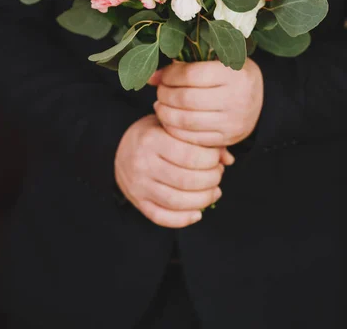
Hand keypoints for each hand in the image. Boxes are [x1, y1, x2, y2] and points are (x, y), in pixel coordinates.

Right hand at [114, 115, 233, 227]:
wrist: (118, 149)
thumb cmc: (153, 134)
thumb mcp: (172, 127)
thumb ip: (200, 139)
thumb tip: (227, 158)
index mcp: (152, 139)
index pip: (190, 155)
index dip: (211, 160)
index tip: (217, 159)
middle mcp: (143, 163)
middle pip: (186, 180)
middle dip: (211, 181)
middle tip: (218, 175)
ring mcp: (139, 185)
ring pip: (176, 202)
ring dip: (202, 200)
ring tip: (214, 192)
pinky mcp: (138, 202)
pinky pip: (161, 217)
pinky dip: (183, 219)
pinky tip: (197, 212)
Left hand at [152, 59, 263, 147]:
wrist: (261, 99)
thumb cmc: (231, 75)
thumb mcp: (214, 62)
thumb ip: (184, 67)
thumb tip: (149, 77)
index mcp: (234, 73)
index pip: (191, 75)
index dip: (170, 76)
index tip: (164, 77)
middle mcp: (236, 97)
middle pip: (186, 99)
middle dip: (165, 95)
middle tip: (160, 92)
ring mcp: (233, 121)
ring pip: (187, 121)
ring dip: (166, 114)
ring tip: (161, 106)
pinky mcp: (228, 139)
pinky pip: (193, 138)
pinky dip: (175, 130)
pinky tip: (170, 121)